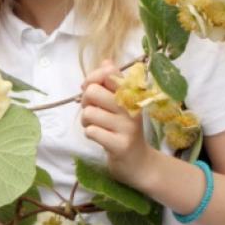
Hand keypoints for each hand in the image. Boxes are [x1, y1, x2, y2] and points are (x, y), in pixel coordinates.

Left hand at [80, 60, 153, 185]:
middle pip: (92, 91)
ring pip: (88, 113)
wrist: (139, 163)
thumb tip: (105, 61)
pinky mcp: (120, 145)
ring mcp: (127, 126)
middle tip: (93, 112)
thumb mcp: (119, 104)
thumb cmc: (124, 129)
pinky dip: (90, 134)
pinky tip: (100, 138)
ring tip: (97, 127)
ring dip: (86, 122)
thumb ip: (111, 83)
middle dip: (85, 102)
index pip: (108, 72)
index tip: (92, 89)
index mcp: (131, 93)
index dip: (92, 78)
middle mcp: (131, 107)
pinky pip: (91, 132)